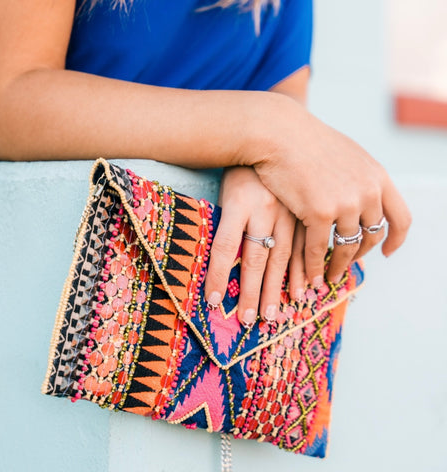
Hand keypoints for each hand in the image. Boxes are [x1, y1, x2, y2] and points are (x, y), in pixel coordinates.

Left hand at [204, 166, 295, 326]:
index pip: (223, 246)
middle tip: (248, 321)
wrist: (276, 133)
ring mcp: (287, 212)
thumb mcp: (227, 186)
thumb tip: (219, 256)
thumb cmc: (243, 166)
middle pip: (254, 258)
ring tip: (272, 315)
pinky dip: (304, 270)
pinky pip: (305, 246)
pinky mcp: (304, 212)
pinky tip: (305, 289)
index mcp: (238, 202)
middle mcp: (263, 209)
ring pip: (281, 257)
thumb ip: (225, 219)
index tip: (212, 301)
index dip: (217, 274)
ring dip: (277, 288)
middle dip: (251, 292)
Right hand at [242, 93, 411, 285]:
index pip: (400, 217)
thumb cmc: (304, 141)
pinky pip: (318, 247)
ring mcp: (345, 202)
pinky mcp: (319, 212)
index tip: (387, 252)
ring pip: (346, 246)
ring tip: (328, 275)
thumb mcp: (345, 154)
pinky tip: (309, 273)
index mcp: (377, 176)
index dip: (396, 239)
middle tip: (345, 263)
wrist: (279, 132)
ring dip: (337, 265)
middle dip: (359, 255)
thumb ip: (358, 177)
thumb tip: (359, 195)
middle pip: (372, 236)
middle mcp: (367, 191)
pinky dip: (313, 264)